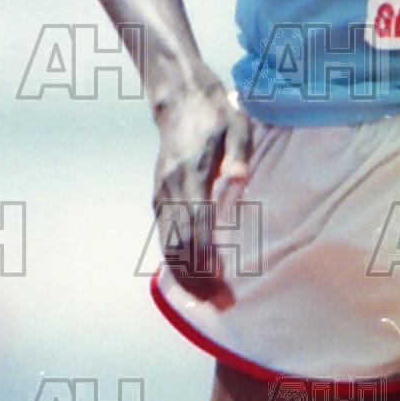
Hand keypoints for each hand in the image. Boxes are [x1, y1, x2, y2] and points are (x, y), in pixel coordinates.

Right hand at [152, 75, 253, 306]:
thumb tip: (241, 179)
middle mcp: (170, 188)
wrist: (179, 97)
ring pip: (166, 243)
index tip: (222, 286)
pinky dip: (174, 259)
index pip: (196, 227)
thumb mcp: (237, 125)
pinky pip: (163, 234)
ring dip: (184, 274)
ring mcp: (160, 192)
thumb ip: (238, 153)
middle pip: (177, 245)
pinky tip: (189, 276)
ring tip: (206, 298)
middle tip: (221, 303)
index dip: (207, 260)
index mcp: (191, 174)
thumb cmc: (215, 113)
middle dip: (196, 279)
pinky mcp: (158, 194)